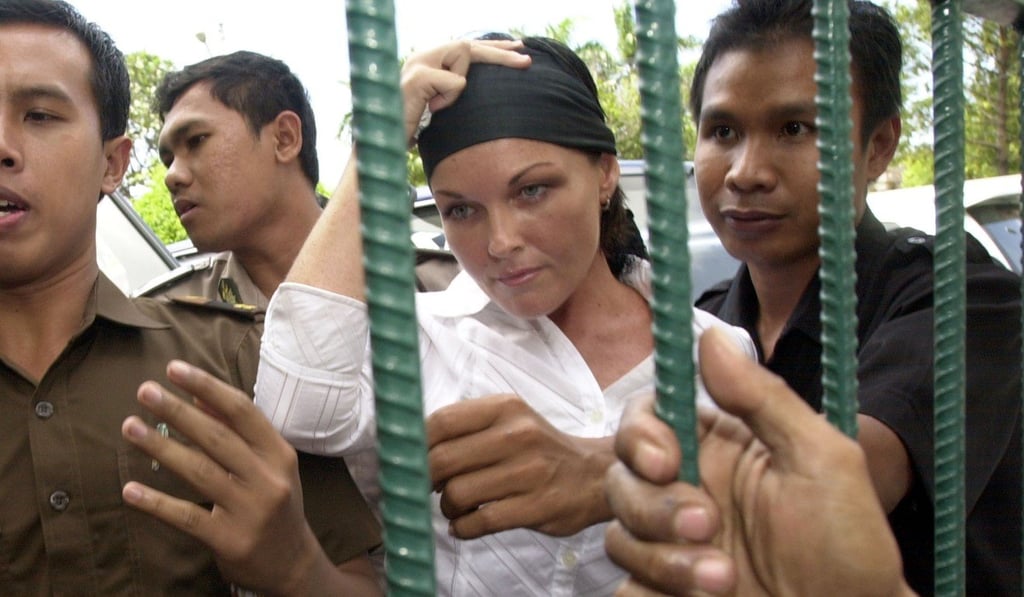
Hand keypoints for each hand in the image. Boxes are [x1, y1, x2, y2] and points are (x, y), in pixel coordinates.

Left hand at [121, 360, 372, 595]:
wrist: (292, 563)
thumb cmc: (275, 504)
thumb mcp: (269, 465)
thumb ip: (238, 431)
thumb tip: (200, 395)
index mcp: (279, 454)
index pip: (242, 411)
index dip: (207, 387)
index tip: (174, 369)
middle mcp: (268, 479)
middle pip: (217, 437)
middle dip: (178, 411)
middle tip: (145, 391)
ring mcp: (250, 510)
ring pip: (199, 472)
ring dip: (161, 447)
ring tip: (130, 428)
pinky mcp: (229, 539)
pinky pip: (186, 517)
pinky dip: (157, 503)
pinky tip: (131, 490)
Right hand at [400, 39, 530, 143]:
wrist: (385, 144)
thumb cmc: (411, 130)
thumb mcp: (439, 107)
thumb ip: (453, 92)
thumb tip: (479, 87)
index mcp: (428, 61)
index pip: (464, 46)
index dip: (493, 49)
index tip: (518, 50)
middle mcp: (422, 55)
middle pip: (468, 44)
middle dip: (500, 53)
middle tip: (526, 60)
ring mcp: (418, 62)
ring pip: (462, 53)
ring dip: (459, 85)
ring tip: (438, 105)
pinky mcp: (418, 76)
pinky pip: (455, 81)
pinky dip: (450, 97)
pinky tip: (432, 109)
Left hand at [426, 394, 614, 538]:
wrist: (593, 474)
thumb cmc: (540, 447)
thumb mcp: (511, 419)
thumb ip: (467, 426)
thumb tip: (413, 447)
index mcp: (506, 407)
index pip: (441, 421)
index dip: (416, 444)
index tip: (411, 459)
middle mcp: (518, 435)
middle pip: (442, 460)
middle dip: (427, 480)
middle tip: (432, 487)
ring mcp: (529, 473)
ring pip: (458, 494)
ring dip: (447, 507)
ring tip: (457, 507)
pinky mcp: (536, 507)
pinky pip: (480, 522)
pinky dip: (463, 528)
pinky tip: (467, 524)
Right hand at [604, 328, 913, 595]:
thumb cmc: (849, 544)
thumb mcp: (822, 459)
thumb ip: (763, 397)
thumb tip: (711, 335)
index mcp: (716, 450)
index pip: (647, 419)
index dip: (641, 434)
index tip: (665, 461)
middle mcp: (686, 492)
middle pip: (622, 478)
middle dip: (657, 506)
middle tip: (710, 527)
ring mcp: (672, 546)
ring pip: (619, 536)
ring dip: (665, 559)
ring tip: (725, 580)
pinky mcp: (664, 593)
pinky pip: (625, 588)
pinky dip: (652, 594)